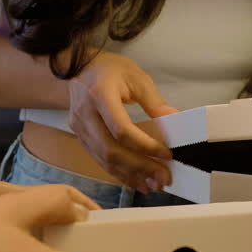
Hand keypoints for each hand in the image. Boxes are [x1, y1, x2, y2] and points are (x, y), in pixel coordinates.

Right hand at [67, 51, 179, 191]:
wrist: (76, 67)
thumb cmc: (108, 69)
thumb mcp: (136, 77)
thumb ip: (154, 102)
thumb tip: (175, 120)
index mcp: (100, 95)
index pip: (121, 129)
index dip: (145, 146)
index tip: (166, 154)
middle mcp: (86, 114)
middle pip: (111, 150)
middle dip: (140, 167)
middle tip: (163, 178)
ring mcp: (79, 128)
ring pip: (104, 159)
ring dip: (130, 175)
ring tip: (153, 184)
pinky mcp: (80, 137)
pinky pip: (99, 159)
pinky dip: (119, 172)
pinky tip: (136, 180)